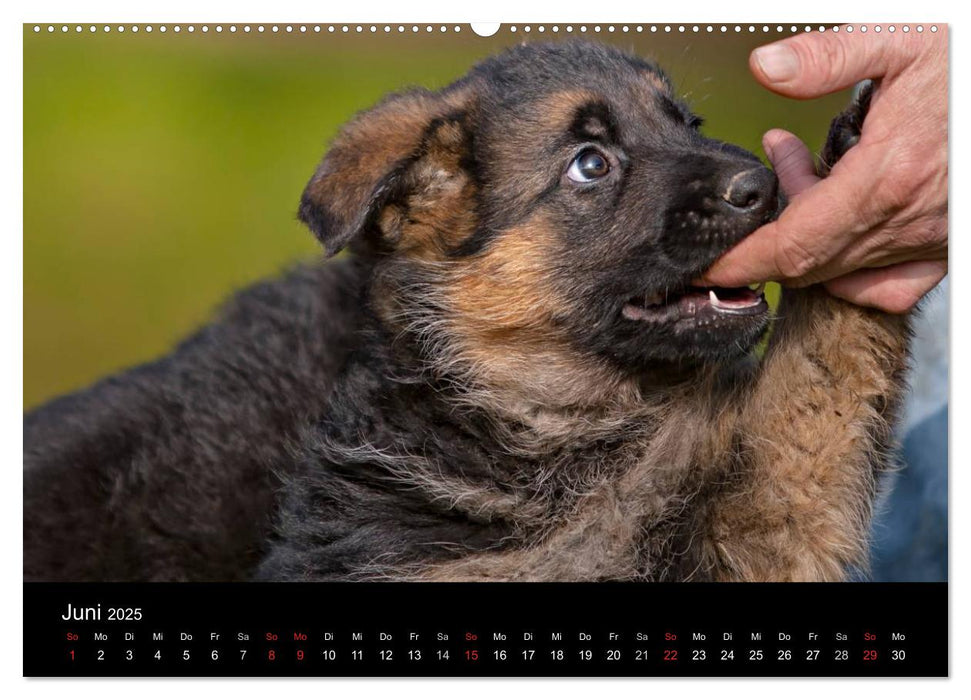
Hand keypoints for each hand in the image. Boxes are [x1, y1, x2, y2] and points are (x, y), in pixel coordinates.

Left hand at [703, 27, 947, 312]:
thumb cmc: (969, 63)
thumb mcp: (903, 39)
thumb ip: (830, 57)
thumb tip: (766, 66)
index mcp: (886, 177)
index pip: (790, 246)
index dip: (740, 263)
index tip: (703, 270)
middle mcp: (908, 221)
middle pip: (808, 263)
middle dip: (765, 240)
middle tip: (764, 181)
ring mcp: (931, 241)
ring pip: (841, 268)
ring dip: (805, 236)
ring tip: (803, 171)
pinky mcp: (947, 249)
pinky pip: (886, 286)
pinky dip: (849, 269)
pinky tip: (841, 222)